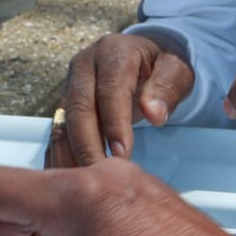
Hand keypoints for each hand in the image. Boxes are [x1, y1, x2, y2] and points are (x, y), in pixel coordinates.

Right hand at [47, 32, 194, 167]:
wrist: (146, 57)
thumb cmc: (163, 66)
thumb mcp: (177, 70)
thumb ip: (167, 89)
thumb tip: (154, 113)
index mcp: (113, 53)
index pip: (110, 90)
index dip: (114, 123)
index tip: (123, 154)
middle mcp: (85, 65)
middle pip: (78, 109)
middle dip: (87, 145)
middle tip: (100, 176)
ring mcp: (71, 84)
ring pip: (63, 122)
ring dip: (70, 154)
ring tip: (83, 183)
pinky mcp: (65, 103)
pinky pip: (58, 131)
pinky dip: (61, 155)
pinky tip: (67, 177)